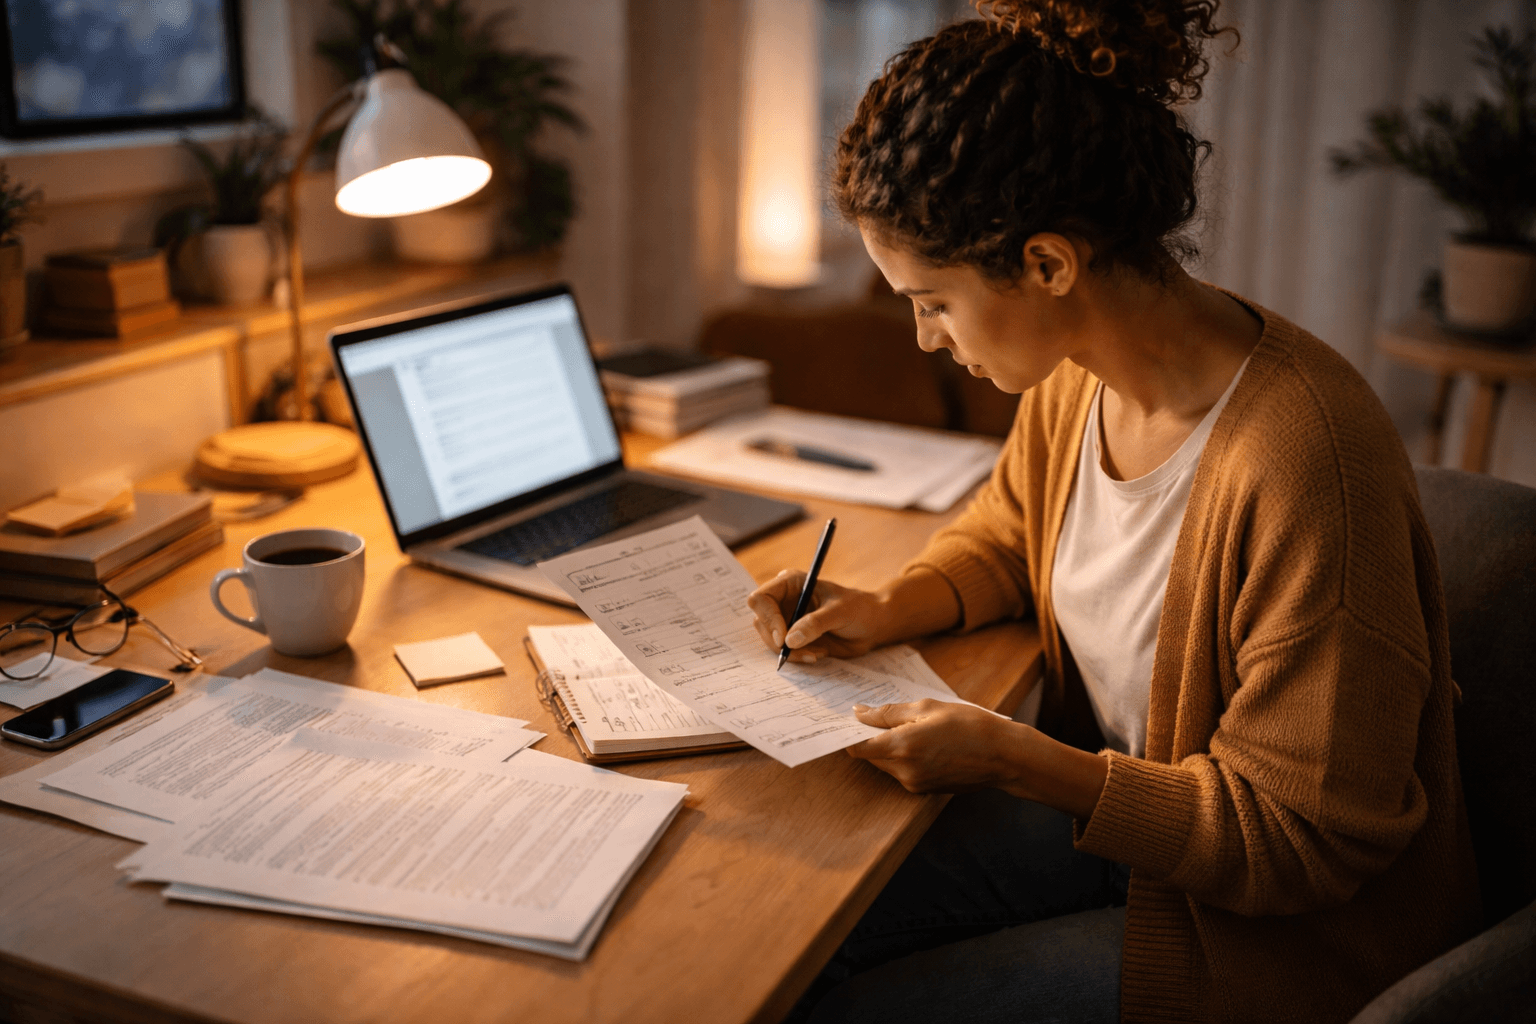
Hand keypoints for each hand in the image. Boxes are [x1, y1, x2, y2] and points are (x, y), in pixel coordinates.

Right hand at [747, 571, 887, 662]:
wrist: (872, 626)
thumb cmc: (859, 609)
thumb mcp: (840, 612)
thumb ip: (815, 624)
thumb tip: (789, 640)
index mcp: (790, 584)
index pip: (761, 599)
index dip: (768, 619)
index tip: (784, 638)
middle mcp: (784, 601)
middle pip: (761, 622)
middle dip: (778, 641)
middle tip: (801, 651)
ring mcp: (787, 620)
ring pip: (770, 640)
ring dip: (790, 652)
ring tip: (816, 653)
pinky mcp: (794, 638)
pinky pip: (783, 652)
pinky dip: (797, 657)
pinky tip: (818, 654)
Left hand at [845, 700, 1027, 793]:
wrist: (1002, 755)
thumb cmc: (969, 724)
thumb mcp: (927, 707)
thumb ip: (888, 713)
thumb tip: (859, 713)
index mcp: (902, 746)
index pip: (858, 747)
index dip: (850, 734)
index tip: (851, 721)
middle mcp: (904, 770)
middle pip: (871, 756)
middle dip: (872, 739)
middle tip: (885, 718)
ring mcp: (914, 784)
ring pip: (886, 765)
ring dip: (889, 749)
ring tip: (913, 729)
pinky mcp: (924, 790)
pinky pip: (903, 773)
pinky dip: (905, 759)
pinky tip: (925, 744)